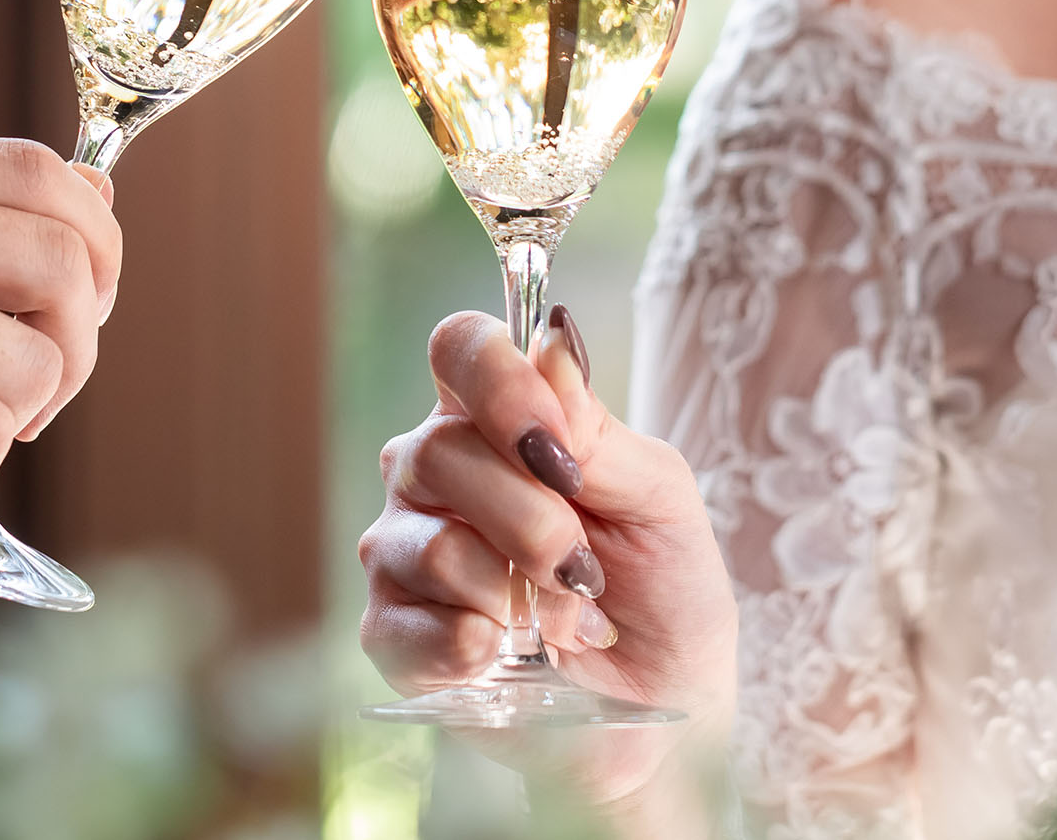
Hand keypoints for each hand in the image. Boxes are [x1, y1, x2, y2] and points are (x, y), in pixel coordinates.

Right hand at [360, 307, 736, 820]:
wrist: (663, 713)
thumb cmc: (664, 594)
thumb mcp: (661, 501)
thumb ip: (600, 431)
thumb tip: (550, 343)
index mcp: (496, 421)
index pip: (460, 348)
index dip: (499, 383)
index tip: (556, 446)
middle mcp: (434, 475)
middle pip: (439, 451)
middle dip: (535, 521)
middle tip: (584, 571)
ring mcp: (405, 553)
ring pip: (432, 544)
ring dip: (518, 594)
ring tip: (564, 623)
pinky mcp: (392, 636)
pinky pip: (404, 625)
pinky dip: (475, 645)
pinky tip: (510, 656)